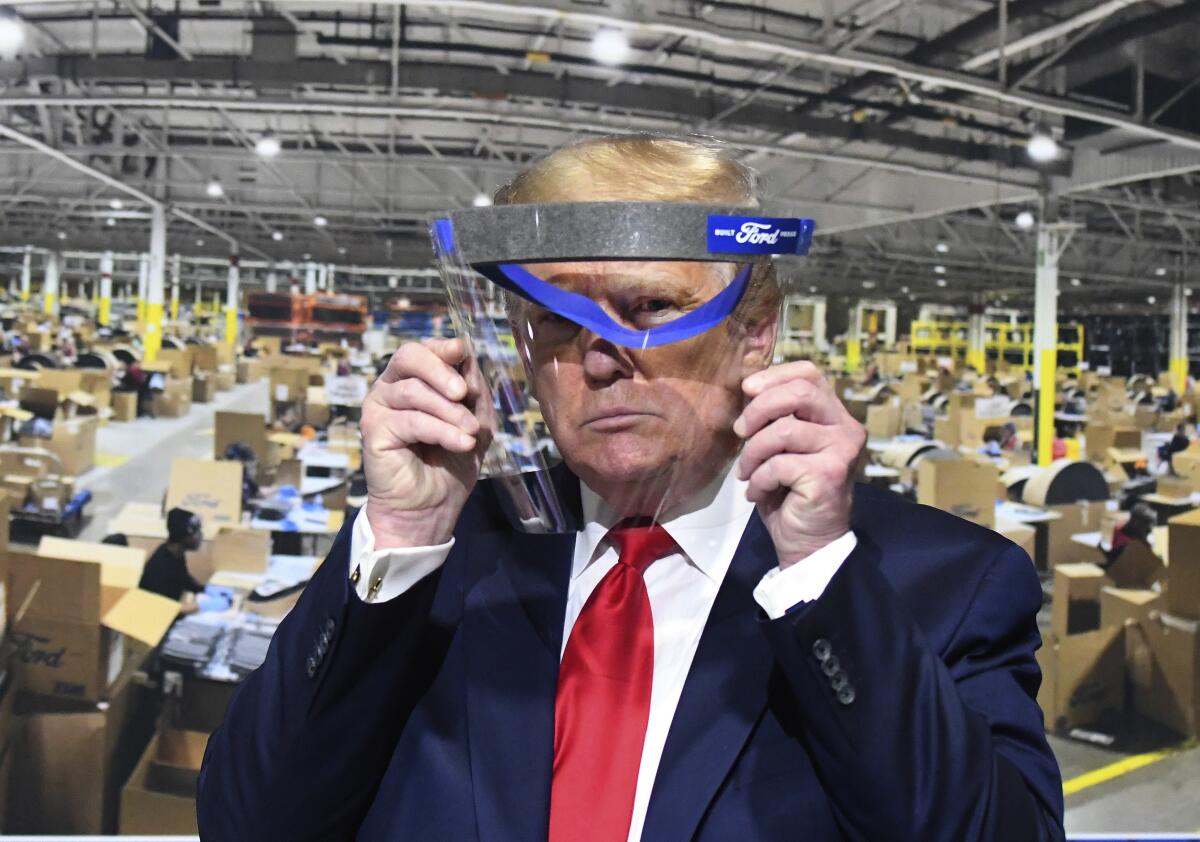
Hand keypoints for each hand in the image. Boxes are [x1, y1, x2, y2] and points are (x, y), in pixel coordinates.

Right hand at [360, 338, 493, 548]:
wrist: (430, 509)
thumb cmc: (449, 465)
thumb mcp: (473, 424)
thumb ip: (473, 393)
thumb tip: (469, 361)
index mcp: (414, 380)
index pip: (423, 350)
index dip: (442, 347)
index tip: (462, 352)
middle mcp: (391, 388)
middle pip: (409, 357)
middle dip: (441, 370)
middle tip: (465, 393)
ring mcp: (379, 408)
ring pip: (415, 391)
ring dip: (450, 411)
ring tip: (471, 432)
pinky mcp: (373, 430)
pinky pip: (411, 420)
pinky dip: (442, 430)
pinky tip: (461, 443)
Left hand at [733, 361, 864, 567]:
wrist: (808, 542)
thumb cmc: (791, 493)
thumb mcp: (781, 446)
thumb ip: (775, 418)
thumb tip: (749, 389)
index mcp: (834, 415)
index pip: (809, 373)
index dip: (775, 375)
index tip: (747, 389)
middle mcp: (846, 428)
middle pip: (799, 392)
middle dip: (759, 409)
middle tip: (740, 431)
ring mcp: (841, 451)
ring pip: (782, 431)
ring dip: (753, 453)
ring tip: (747, 472)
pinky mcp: (829, 475)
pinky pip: (778, 464)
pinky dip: (758, 479)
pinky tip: (757, 492)